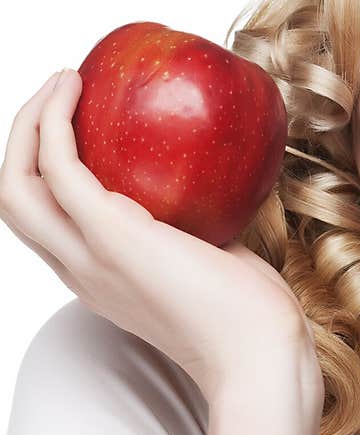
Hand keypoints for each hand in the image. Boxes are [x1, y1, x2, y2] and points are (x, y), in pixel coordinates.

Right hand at [0, 68, 324, 410]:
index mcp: (99, 280)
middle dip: (22, 139)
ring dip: (28, 123)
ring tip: (60, 80)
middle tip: (57, 92)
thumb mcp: (209, 262)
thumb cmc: (251, 315)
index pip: (45, 224)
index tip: (76, 127)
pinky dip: (55, 122)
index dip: (44, 172)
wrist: (260, 354)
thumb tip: (216, 188)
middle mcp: (80, 271)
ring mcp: (90, 255)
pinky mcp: (112, 235)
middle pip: (15, 199)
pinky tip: (76, 87)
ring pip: (17, 182)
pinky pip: (60, 166)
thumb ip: (194, 230)